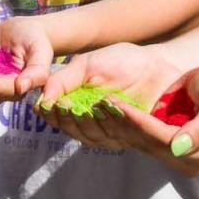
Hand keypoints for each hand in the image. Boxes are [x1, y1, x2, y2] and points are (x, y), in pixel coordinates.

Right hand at [36, 43, 183, 156]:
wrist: (158, 63)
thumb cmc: (122, 60)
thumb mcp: (86, 65)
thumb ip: (62, 81)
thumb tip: (40, 101)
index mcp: (76, 105)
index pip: (58, 119)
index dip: (53, 114)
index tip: (52, 104)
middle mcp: (92, 122)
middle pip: (73, 131)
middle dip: (69, 120)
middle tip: (68, 106)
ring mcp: (112, 131)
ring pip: (93, 138)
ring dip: (89, 123)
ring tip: (92, 105)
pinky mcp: (132, 137)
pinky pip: (117, 137)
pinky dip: (112, 122)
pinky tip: (111, 107)